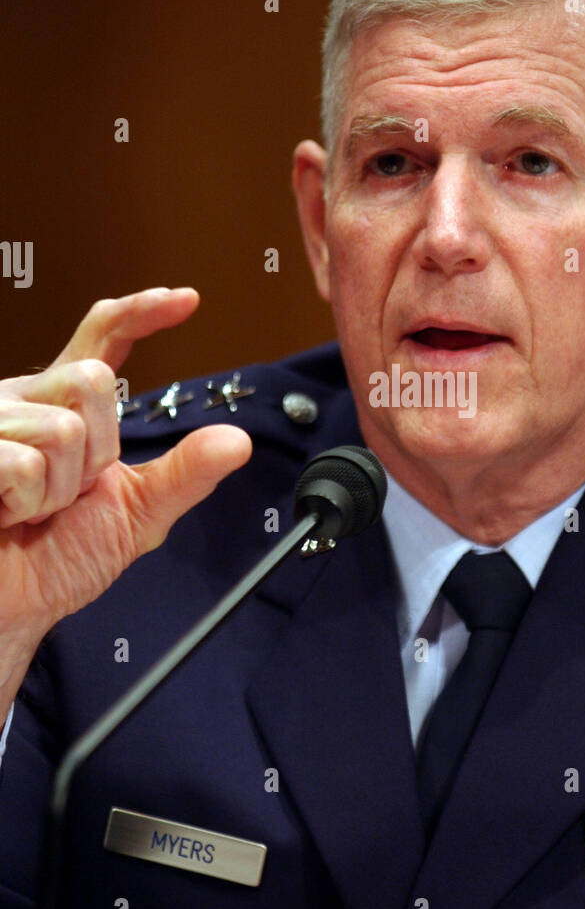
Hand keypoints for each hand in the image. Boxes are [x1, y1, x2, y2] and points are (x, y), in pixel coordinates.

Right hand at [0, 288, 250, 653]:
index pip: (104, 339)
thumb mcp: (136, 516)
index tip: (185, 301)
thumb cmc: (57, 563)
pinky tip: (3, 512)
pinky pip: (22, 462)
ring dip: (56, 490)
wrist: (10, 608)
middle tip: (65, 495)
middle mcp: (25, 403)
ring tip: (28, 509)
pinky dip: (24, 501)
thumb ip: (184, 475)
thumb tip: (237, 442)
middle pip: (92, 385)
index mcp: (64, 408)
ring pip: (61, 430)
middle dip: (94, 455)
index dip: (142, 313)